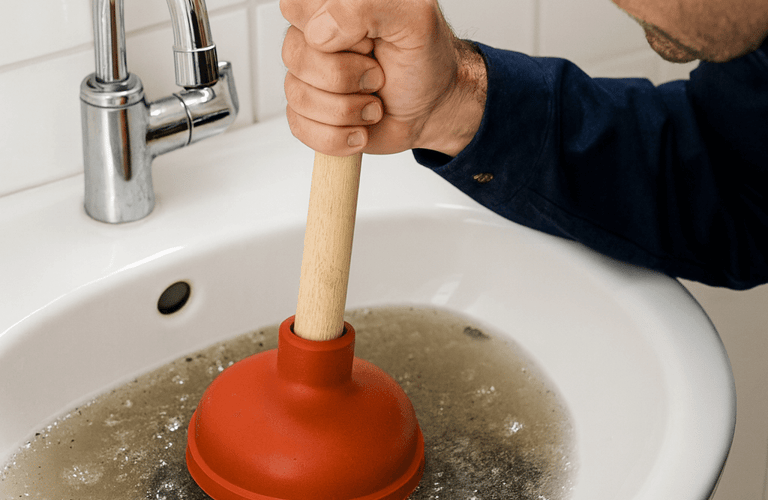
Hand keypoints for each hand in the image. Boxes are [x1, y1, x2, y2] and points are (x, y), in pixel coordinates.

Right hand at [280, 0, 486, 156]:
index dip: (334, 32)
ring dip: (347, 110)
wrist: (433, 107)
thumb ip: (366, 5)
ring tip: (373, 104)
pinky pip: (301, 128)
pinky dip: (338, 136)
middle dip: (345, 76)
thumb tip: (318, 33)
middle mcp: (312, 38)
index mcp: (330, 6)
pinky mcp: (308, 113)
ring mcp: (307, 77)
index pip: (295, 8)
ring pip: (298, 96)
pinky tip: (360, 127)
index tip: (369, 41)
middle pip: (295, 56)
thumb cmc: (424, 61)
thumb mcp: (414, 18)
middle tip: (377, 75)